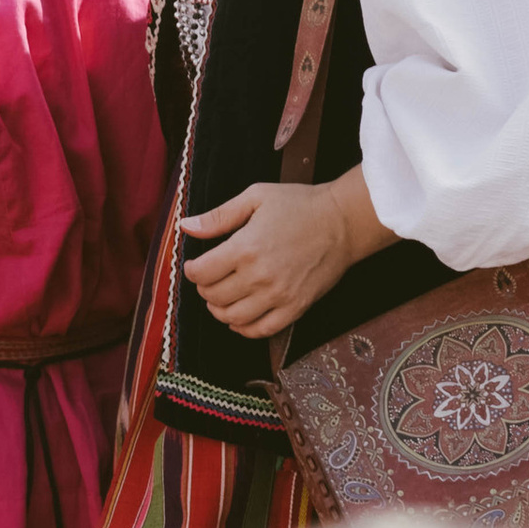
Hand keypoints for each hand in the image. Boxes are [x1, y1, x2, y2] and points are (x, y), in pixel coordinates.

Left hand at [181, 174, 388, 340]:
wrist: (342, 222)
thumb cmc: (299, 205)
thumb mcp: (256, 197)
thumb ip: (218, 216)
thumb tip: (186, 226)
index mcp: (245, 248)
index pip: (201, 273)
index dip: (191, 270)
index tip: (194, 265)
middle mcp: (259, 277)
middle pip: (214, 297)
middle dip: (204, 288)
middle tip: (209, 278)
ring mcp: (278, 296)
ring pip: (232, 318)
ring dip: (219, 310)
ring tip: (222, 297)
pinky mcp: (295, 308)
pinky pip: (260, 330)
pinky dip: (243, 328)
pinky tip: (240, 317)